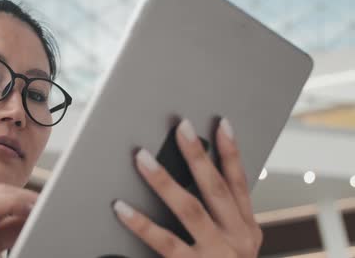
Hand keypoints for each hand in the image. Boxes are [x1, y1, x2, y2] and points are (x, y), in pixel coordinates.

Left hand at [113, 118, 262, 256]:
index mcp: (248, 229)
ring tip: (143, 157)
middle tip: (180, 127)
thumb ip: (219, 216)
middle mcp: (237, 238)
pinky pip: (163, 241)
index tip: (220, 124)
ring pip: (188, 208)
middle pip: (214, 188)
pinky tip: (121, 207)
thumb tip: (193, 177)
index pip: (240, 182)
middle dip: (197, 155)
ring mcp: (216, 254)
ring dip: (164, 180)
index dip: (231, 152)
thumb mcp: (235, 246)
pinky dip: (141, 223)